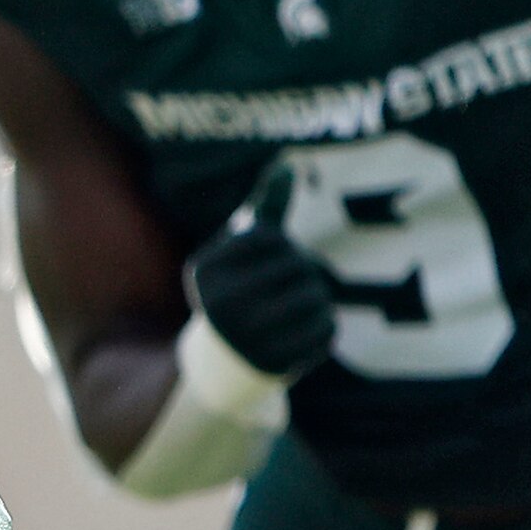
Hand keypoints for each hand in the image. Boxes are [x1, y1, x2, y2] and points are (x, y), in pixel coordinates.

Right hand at [180, 174, 334, 389]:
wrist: (226, 358)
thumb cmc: (239, 287)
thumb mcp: (242, 246)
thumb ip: (264, 207)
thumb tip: (287, 165)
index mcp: (204, 272)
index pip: (270, 238)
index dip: (280, 245)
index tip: (264, 263)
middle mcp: (219, 306)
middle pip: (298, 266)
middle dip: (303, 270)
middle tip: (286, 288)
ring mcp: (247, 340)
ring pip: (316, 297)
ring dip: (318, 297)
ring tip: (298, 308)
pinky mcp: (277, 364)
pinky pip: (326, 329)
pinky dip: (324, 326)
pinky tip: (302, 332)